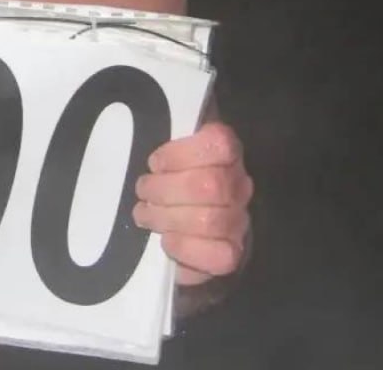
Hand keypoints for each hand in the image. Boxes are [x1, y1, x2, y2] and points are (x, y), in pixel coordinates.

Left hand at [132, 121, 251, 285]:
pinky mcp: (232, 253)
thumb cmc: (169, 176)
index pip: (219, 143)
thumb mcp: (168, 151)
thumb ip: (165, 139)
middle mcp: (239, 184)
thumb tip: (146, 126)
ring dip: (167, 218)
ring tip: (145, 214)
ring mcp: (239, 220)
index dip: (179, 154)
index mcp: (225, 150)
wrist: (185, 222)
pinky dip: (185, 247)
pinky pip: (219, 256)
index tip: (154, 163)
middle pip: (209, 185)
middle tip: (143, 192)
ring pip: (210, 220)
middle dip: (165, 190)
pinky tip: (167, 240)